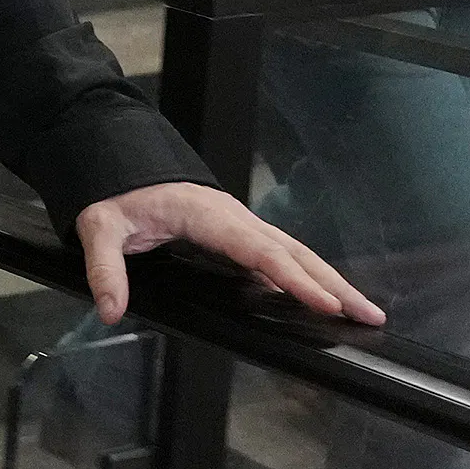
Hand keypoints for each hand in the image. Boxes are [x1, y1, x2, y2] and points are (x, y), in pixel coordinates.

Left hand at [72, 181, 382, 329]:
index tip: (326, 304)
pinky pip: (279, 252)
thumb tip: (112, 309)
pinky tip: (321, 297)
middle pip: (293, 252)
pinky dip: (306, 273)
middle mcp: (233, 217)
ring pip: (293, 251)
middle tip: (370, 314)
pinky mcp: (237, 230)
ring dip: (328, 279)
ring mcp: (239, 222)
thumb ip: (105, 267)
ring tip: (361, 309)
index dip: (295, 279)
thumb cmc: (113, 189)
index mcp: (208, 214)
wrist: (116, 154)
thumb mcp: (99, 225)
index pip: (260, 251)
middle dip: (334, 284)